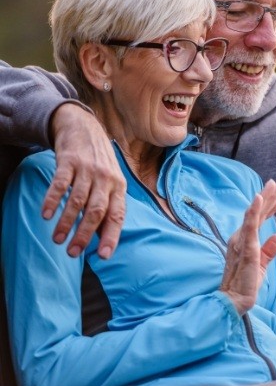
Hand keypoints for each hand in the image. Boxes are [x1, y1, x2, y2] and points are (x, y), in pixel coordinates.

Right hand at [43, 103, 125, 258]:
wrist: (85, 128)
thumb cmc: (100, 163)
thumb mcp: (111, 182)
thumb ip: (108, 207)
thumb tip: (105, 239)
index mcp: (119, 187)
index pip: (117, 215)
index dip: (111, 235)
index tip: (103, 256)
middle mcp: (106, 178)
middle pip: (97, 211)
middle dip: (85, 234)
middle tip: (72, 253)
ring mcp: (88, 169)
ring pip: (78, 200)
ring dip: (67, 222)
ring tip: (57, 239)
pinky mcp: (69, 161)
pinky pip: (61, 183)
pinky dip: (53, 200)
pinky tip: (46, 215)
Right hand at [220, 179, 275, 314]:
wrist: (235, 300)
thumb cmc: (246, 283)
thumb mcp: (262, 263)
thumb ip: (270, 249)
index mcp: (246, 240)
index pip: (260, 219)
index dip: (272, 206)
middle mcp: (241, 236)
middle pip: (257, 212)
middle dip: (269, 196)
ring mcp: (242, 240)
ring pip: (254, 214)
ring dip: (264, 198)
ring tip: (274, 185)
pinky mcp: (245, 247)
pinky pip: (250, 226)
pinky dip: (253, 211)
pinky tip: (258, 199)